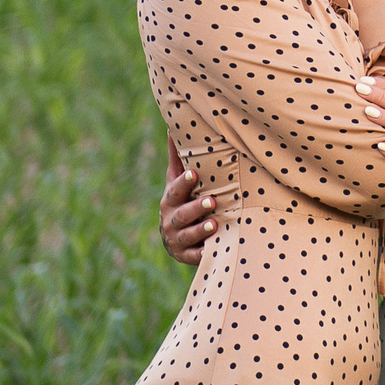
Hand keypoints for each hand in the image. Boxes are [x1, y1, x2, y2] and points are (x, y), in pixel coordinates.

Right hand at [160, 145, 216, 266]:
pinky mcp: (187, 256)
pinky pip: (195, 256)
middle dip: (195, 208)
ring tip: (215, 224)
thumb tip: (172, 127)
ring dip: (201, 230)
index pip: (175, 190)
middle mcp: (170, 220)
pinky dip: (203, 252)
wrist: (177, 239)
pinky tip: (213, 248)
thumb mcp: (177, 182)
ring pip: (188, 236)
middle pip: (182, 214)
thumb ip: (178, 159)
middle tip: (211, 201)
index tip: (194, 173)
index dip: (183, 183)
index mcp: (170, 200)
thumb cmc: (182, 201)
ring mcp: (177, 240)